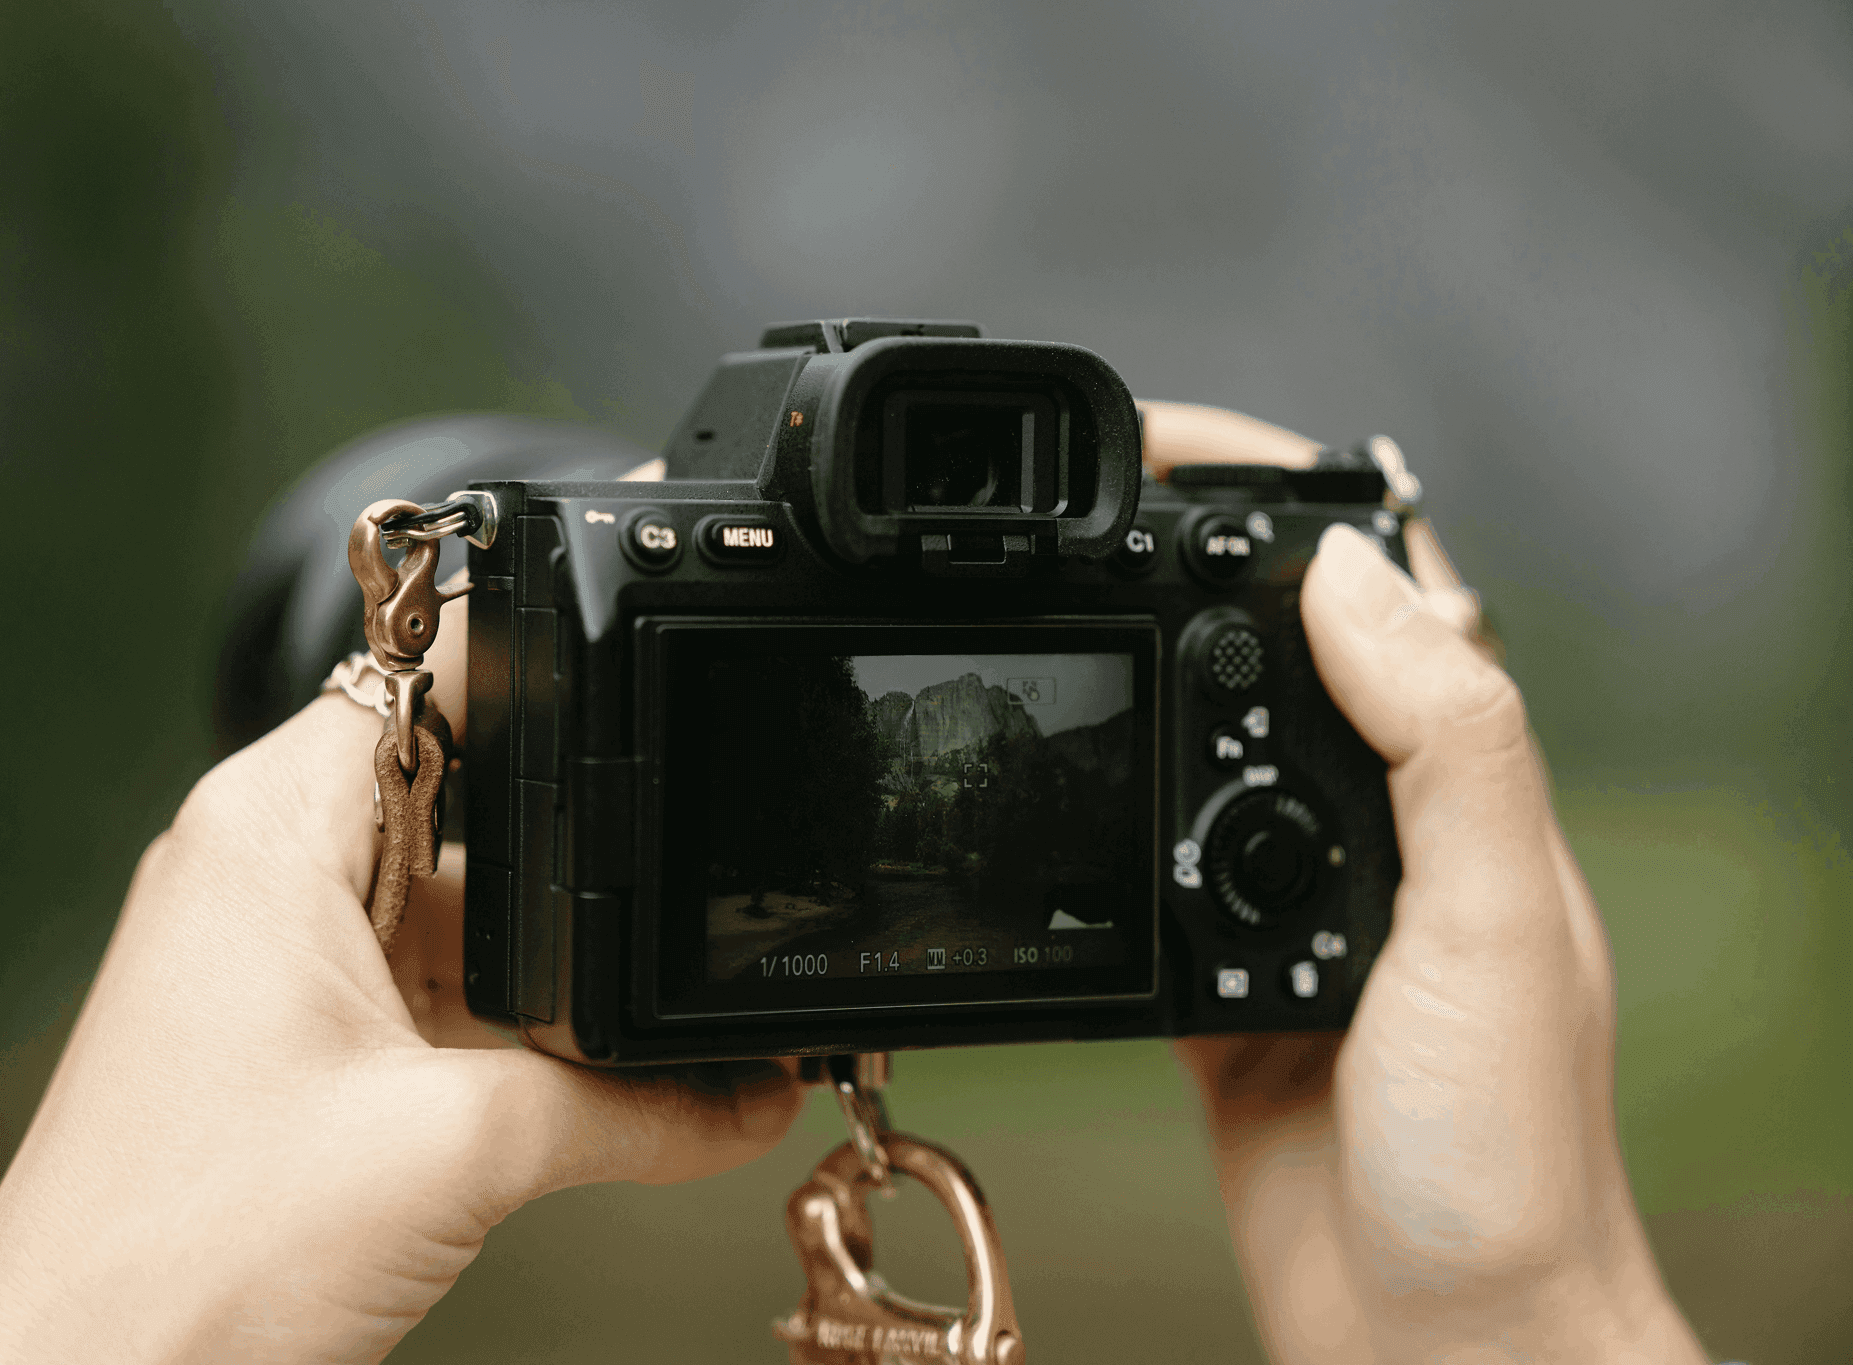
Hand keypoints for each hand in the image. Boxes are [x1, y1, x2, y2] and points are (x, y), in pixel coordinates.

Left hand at [0, 586, 805, 1362]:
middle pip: (456, 795)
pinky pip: (417, 987)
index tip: (642, 667)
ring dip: (535, 962)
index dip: (543, 668)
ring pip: (444, 904)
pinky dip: (497, 1024)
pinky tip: (574, 1080)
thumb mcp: (463, 1153)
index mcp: (269, 831)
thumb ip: (636, 1107)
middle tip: (665, 890)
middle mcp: (256, 873)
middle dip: (566, 850)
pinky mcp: (279, 1041)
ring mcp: (264, 960)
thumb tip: (744, 1096)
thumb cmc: (188, 1262)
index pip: (426, 678)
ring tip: (627, 1021)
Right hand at [1142, 403, 1709, 1363]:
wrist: (1437, 1341)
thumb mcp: (1492, 927)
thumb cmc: (1507, 1163)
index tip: (1173, 448)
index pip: (1382, 590)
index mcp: (1461, 791)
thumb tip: (1347, 574)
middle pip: (1270, 648)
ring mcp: (1287, 907)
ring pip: (1194, 750)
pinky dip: (1090, 830)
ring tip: (1044, 614)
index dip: (1283, 498)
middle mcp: (1377, 832)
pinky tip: (1049, 804)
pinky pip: (1135, 875)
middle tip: (1074, 512)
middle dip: (1177, 564)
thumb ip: (1443, 744)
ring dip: (1127, 678)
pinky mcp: (1215, 983)